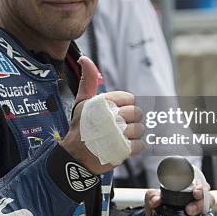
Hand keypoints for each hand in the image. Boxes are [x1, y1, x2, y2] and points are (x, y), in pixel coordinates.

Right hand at [60, 56, 144, 174]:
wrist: (75, 156)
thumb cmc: (81, 128)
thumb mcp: (82, 102)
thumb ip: (88, 80)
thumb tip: (84, 58)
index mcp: (103, 102)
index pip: (130, 98)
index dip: (125, 106)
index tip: (115, 114)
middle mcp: (110, 116)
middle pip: (137, 113)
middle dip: (130, 120)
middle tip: (119, 126)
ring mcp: (117, 134)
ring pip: (140, 129)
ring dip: (133, 134)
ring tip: (120, 137)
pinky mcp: (122, 149)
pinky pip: (141, 145)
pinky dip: (135, 147)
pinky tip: (123, 146)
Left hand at [144, 188, 216, 215]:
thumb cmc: (160, 209)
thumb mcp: (154, 200)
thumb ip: (153, 197)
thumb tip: (157, 201)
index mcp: (190, 195)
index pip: (201, 187)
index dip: (201, 189)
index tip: (195, 193)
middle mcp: (199, 207)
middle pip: (208, 202)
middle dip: (199, 206)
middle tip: (189, 210)